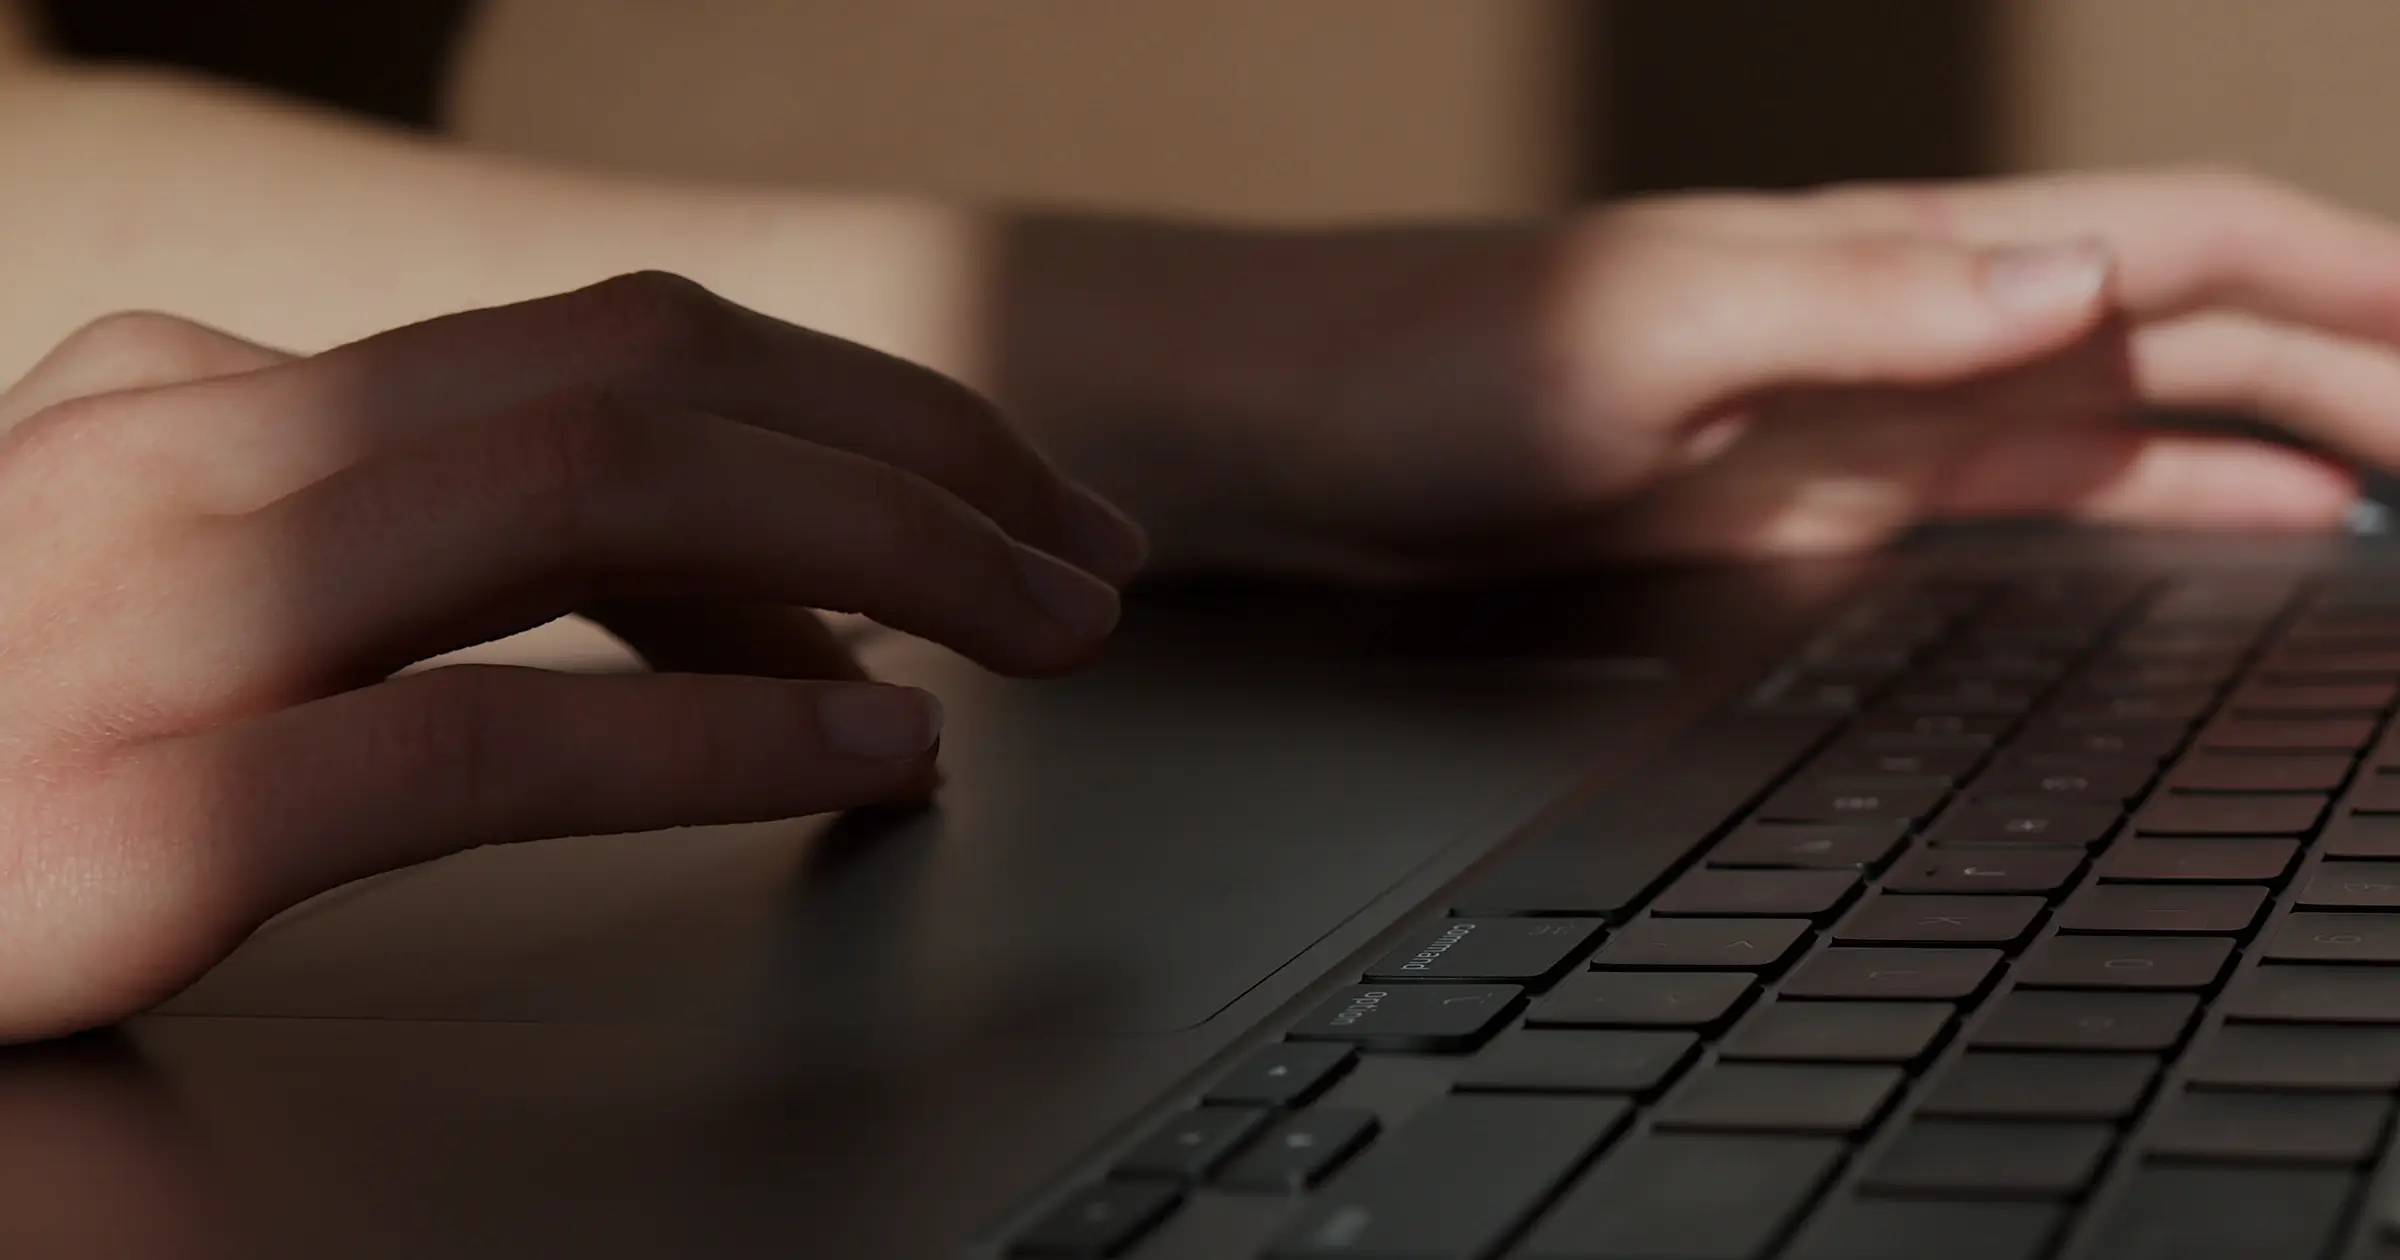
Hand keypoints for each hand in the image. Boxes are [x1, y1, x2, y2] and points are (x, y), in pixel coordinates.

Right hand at [0, 273, 1143, 1040]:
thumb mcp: (118, 555)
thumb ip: (326, 502)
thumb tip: (613, 547)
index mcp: (214, 400)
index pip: (607, 343)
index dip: (848, 403)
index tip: (1004, 489)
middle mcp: (194, 461)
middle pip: (638, 380)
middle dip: (914, 452)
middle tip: (1083, 550)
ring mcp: (158, 626)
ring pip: (585, 501)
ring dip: (870, 555)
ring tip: (1034, 629)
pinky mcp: (137, 819)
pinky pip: (482, 739)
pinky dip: (714, 736)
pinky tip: (868, 757)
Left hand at [1076, 169, 2394, 576]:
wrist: (1299, 438)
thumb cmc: (1431, 363)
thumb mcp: (1650, 333)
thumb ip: (1865, 308)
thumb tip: (2076, 287)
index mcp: (1899, 259)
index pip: (2189, 242)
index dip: (2359, 278)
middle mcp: (1913, 320)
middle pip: (2201, 321)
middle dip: (2366, 361)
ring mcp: (1876, 411)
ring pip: (2143, 404)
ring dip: (2292, 431)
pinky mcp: (1821, 493)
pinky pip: (2037, 487)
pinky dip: (2160, 498)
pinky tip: (2238, 524)